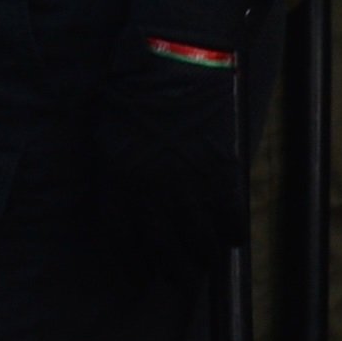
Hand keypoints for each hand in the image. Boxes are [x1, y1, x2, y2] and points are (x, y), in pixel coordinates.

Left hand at [93, 36, 250, 265]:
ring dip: (203, 255)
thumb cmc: (138, 88)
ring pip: (198, 239)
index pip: (121, 235)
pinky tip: (232, 236)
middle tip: (179, 279)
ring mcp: (189, 185)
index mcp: (119, 180)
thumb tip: (121, 193)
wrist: (177, 61)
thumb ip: (115, 168)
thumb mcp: (110, 132)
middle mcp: (152, 192)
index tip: (140, 268)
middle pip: (162, 246)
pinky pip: (229, 218)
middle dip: (172, 268)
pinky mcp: (222, 174)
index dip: (131, 257)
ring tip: (206, 261)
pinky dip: (232, 232)